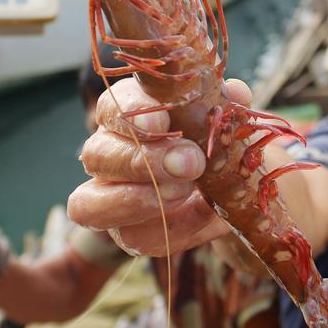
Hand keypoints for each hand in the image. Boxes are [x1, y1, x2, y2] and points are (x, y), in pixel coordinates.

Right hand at [67, 77, 251, 256]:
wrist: (237, 189)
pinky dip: (168, 227)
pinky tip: (199, 214)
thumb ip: (227, 105)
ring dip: (137, 199)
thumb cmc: (221, 144)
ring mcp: (111, 197)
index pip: (113, 105)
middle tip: (190, 163)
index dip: (132, 112)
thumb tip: (234, 91)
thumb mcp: (228, 121)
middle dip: (141, 160)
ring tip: (184, 192)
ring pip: (89, 203)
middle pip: (97, 154)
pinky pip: (131, 236)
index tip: (162, 119)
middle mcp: (110, 153)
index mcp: (129, 115)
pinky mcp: (129, 233)